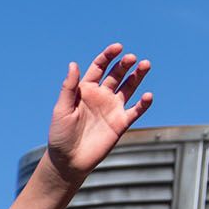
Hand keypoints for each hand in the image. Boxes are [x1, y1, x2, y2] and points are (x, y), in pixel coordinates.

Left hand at [44, 45, 154, 180]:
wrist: (68, 160)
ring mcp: (112, 108)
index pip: (99, 67)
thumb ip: (69, 88)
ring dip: (138, 76)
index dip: (108, 56)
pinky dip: (143, 103)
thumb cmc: (60, 135)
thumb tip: (73, 64)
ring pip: (129, 87)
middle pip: (117, 74)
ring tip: (145, 64)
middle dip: (125, 64)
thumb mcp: (61, 109)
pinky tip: (147, 95)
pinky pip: (136, 111)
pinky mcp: (121, 123)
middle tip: (132, 58)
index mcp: (85, 89)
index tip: (118, 48)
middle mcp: (101, 96)